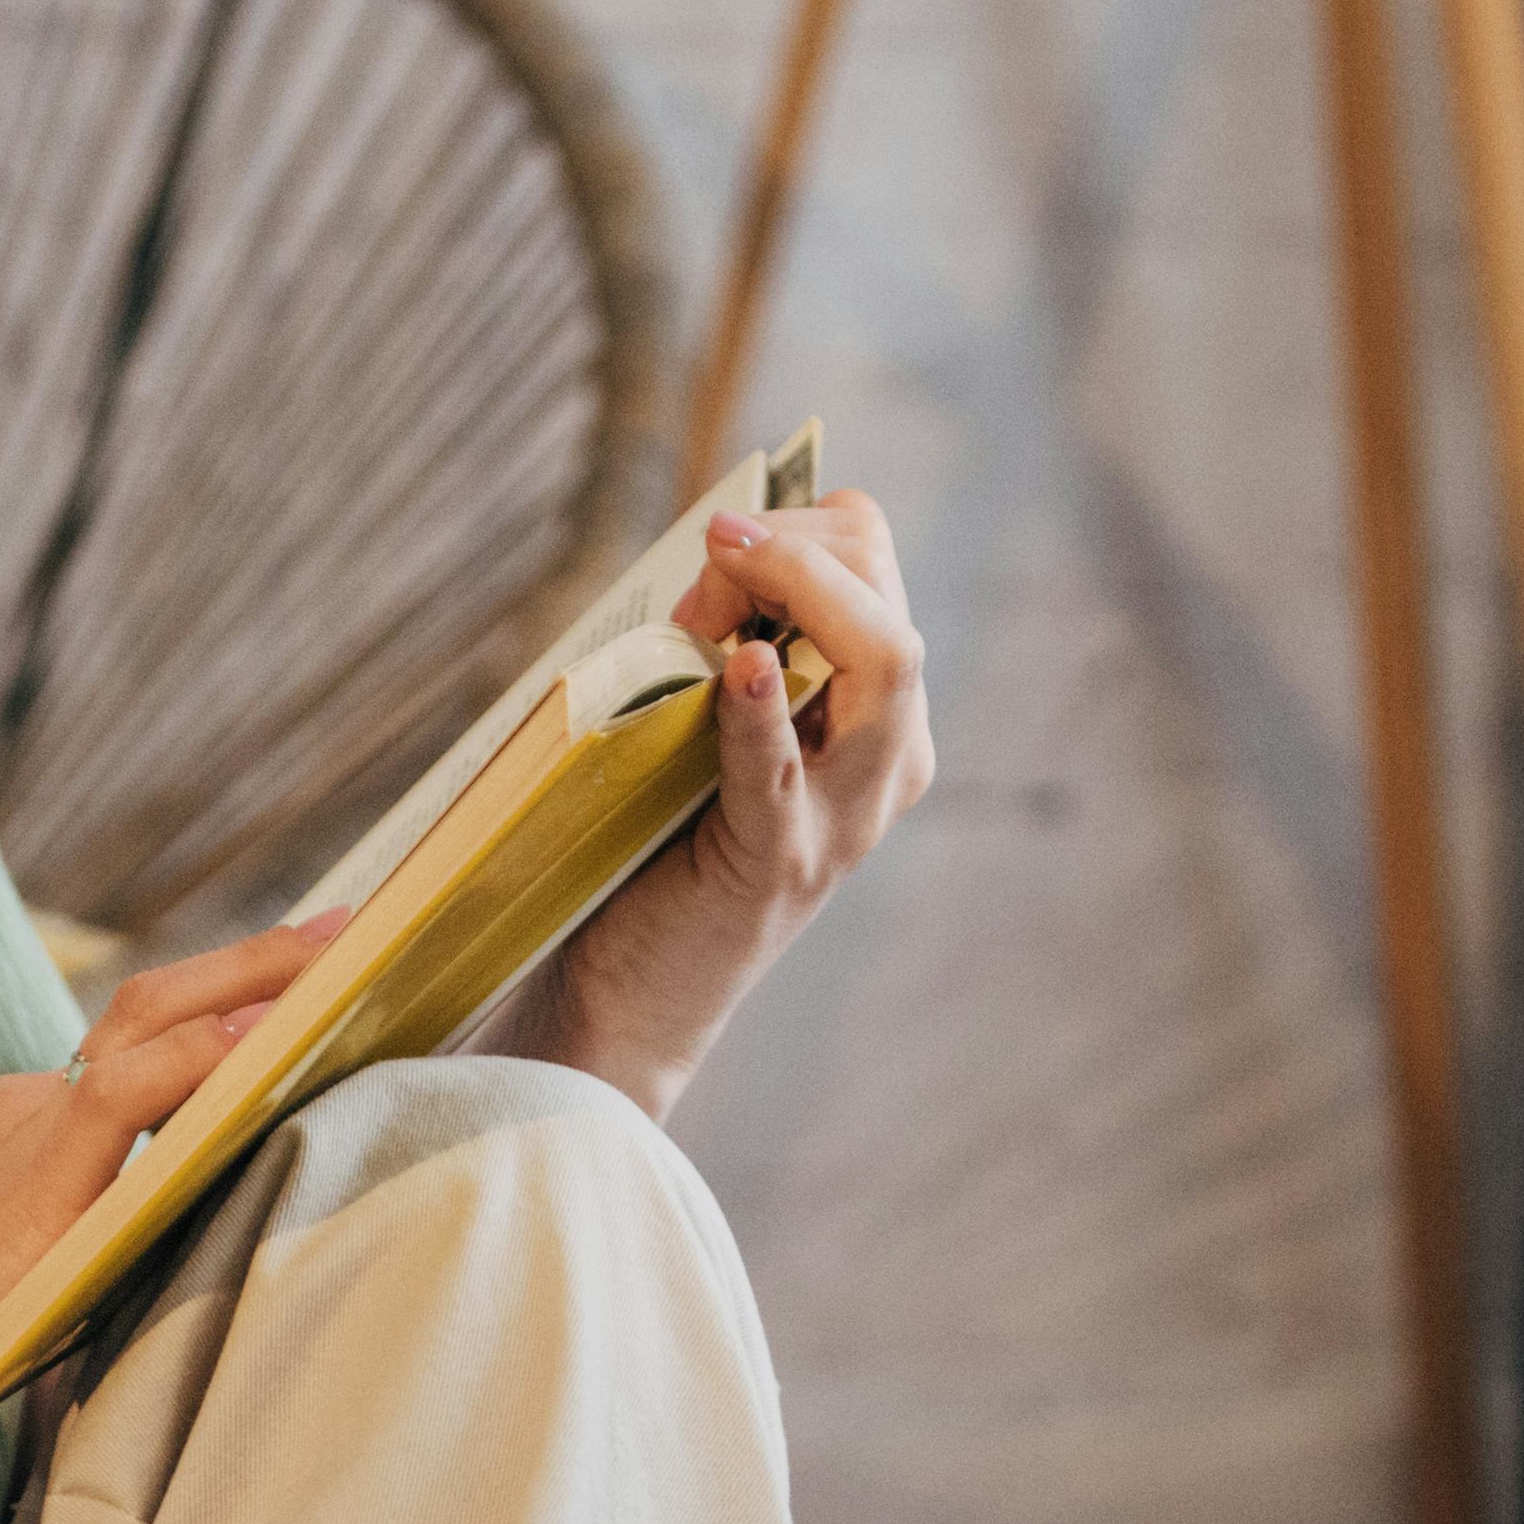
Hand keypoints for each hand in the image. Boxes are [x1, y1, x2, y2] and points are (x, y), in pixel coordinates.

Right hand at [0, 909, 334, 1468]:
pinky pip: (129, 1089)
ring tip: (345, 960)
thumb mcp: (30, 1288)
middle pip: (157, 1005)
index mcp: (28, 1132)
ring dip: (256, 986)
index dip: (223, 1007)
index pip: (142, 1045)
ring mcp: (26, 1131)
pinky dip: (204, 1055)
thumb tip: (190, 1259)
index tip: (301, 986)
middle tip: (348, 930)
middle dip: (259, 965)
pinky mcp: (28, 1178)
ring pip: (154, 1024)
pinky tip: (272, 1040)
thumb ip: (103, 1253)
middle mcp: (29, 1108)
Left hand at [508, 489, 931, 1113]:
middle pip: (889, 602)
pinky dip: (760, 710)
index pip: (876, 566)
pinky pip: (780, 770)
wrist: (634, 992)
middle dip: (801, 552)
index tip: (716, 546)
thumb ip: (721, 639)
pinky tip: (736, 665)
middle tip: (712, 557)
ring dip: (803, 595)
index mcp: (881, 716)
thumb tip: (718, 558)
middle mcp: (889, 762)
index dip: (799, 531)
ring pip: (885, 664)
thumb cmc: (661, 841)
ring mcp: (844, 815)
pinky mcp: (778, 862)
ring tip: (726, 587)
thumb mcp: (705, 718)